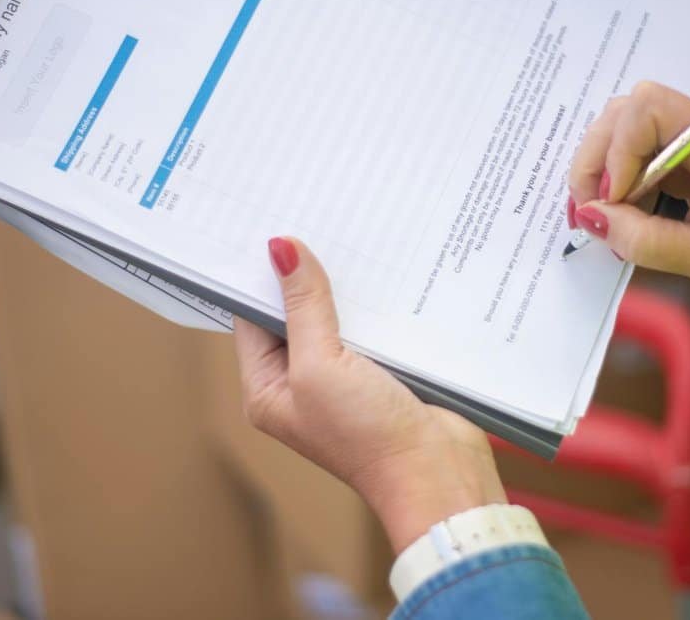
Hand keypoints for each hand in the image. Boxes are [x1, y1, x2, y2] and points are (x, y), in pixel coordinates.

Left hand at [234, 237, 506, 552]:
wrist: (437, 472)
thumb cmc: (366, 436)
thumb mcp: (321, 365)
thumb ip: (302, 306)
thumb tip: (281, 249)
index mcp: (268, 389)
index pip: (252, 318)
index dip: (260, 275)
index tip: (271, 226)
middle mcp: (300, 383)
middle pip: (294, 313)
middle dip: (304, 274)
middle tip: (312, 217)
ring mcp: (343, 378)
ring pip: (336, 316)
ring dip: (344, 285)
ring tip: (349, 233)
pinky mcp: (382, 372)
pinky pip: (371, 325)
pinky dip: (375, 301)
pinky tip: (385, 269)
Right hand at [568, 82, 689, 332]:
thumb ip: (644, 239)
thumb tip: (591, 218)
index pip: (647, 109)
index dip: (615, 153)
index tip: (608, 201)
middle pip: (631, 111)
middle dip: (600, 159)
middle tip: (590, 211)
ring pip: (631, 127)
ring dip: (609, 169)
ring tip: (611, 218)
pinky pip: (647, 149)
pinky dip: (627, 179)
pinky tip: (631, 214)